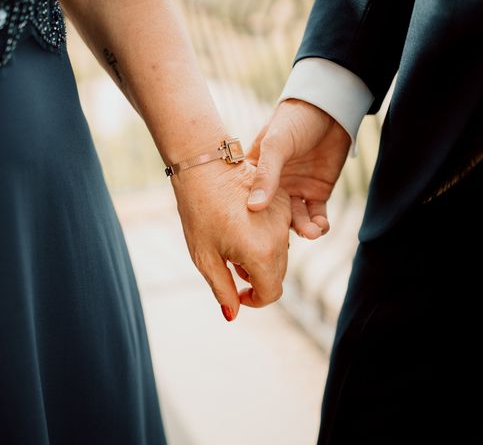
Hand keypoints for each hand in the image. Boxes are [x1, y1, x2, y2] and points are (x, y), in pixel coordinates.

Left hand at [171, 159, 291, 320]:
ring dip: (263, 259)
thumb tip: (233, 314)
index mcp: (261, 252)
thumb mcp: (205, 257)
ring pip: (282, 253)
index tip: (237, 294)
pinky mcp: (284, 202)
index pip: (271, 292)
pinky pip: (281, 232)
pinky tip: (243, 229)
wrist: (203, 167)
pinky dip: (267, 239)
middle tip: (230, 266)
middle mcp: (280, 236)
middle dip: (257, 279)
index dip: (254, 300)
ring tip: (233, 245)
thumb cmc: (198, 212)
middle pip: (278, 274)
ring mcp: (284, 217)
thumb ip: (223, 289)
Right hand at [246, 99, 350, 238]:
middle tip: (284, 246)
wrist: (329, 107)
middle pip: (270, 218)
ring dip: (303, 229)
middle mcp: (273, 186)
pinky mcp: (316, 192)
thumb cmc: (295, 120)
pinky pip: (316, 215)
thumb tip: (254, 207)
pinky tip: (321, 227)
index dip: (247, 222)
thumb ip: (266, 175)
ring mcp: (294, 190)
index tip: (248, 240)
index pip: (245, 202)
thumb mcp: (276, 144)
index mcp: (254, 174)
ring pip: (295, 219)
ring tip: (312, 232)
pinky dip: (319, 224)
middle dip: (277, 233)